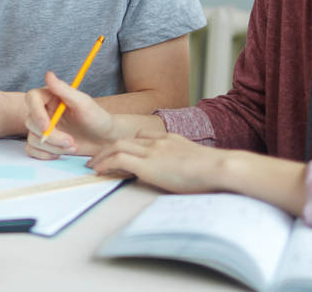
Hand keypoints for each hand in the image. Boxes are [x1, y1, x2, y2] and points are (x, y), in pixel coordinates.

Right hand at [24, 70, 118, 158]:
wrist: (106, 140)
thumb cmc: (97, 118)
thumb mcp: (83, 103)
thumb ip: (64, 89)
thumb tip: (48, 75)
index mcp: (51, 96)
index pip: (32, 98)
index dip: (35, 112)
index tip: (46, 127)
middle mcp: (44, 111)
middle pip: (31, 122)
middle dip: (52, 136)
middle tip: (71, 142)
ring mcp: (43, 128)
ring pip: (33, 138)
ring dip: (53, 147)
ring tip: (73, 147)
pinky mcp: (44, 143)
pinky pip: (32, 150)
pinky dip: (45, 155)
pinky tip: (62, 153)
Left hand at [88, 129, 228, 193]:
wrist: (219, 168)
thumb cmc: (215, 171)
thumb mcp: (198, 161)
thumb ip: (185, 162)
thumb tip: (184, 174)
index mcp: (170, 139)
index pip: (142, 136)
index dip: (127, 144)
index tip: (118, 151)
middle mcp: (158, 141)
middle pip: (125, 140)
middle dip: (108, 148)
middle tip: (97, 158)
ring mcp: (152, 152)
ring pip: (117, 147)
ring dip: (102, 156)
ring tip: (92, 165)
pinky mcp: (148, 165)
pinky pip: (118, 160)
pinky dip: (105, 164)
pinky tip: (98, 171)